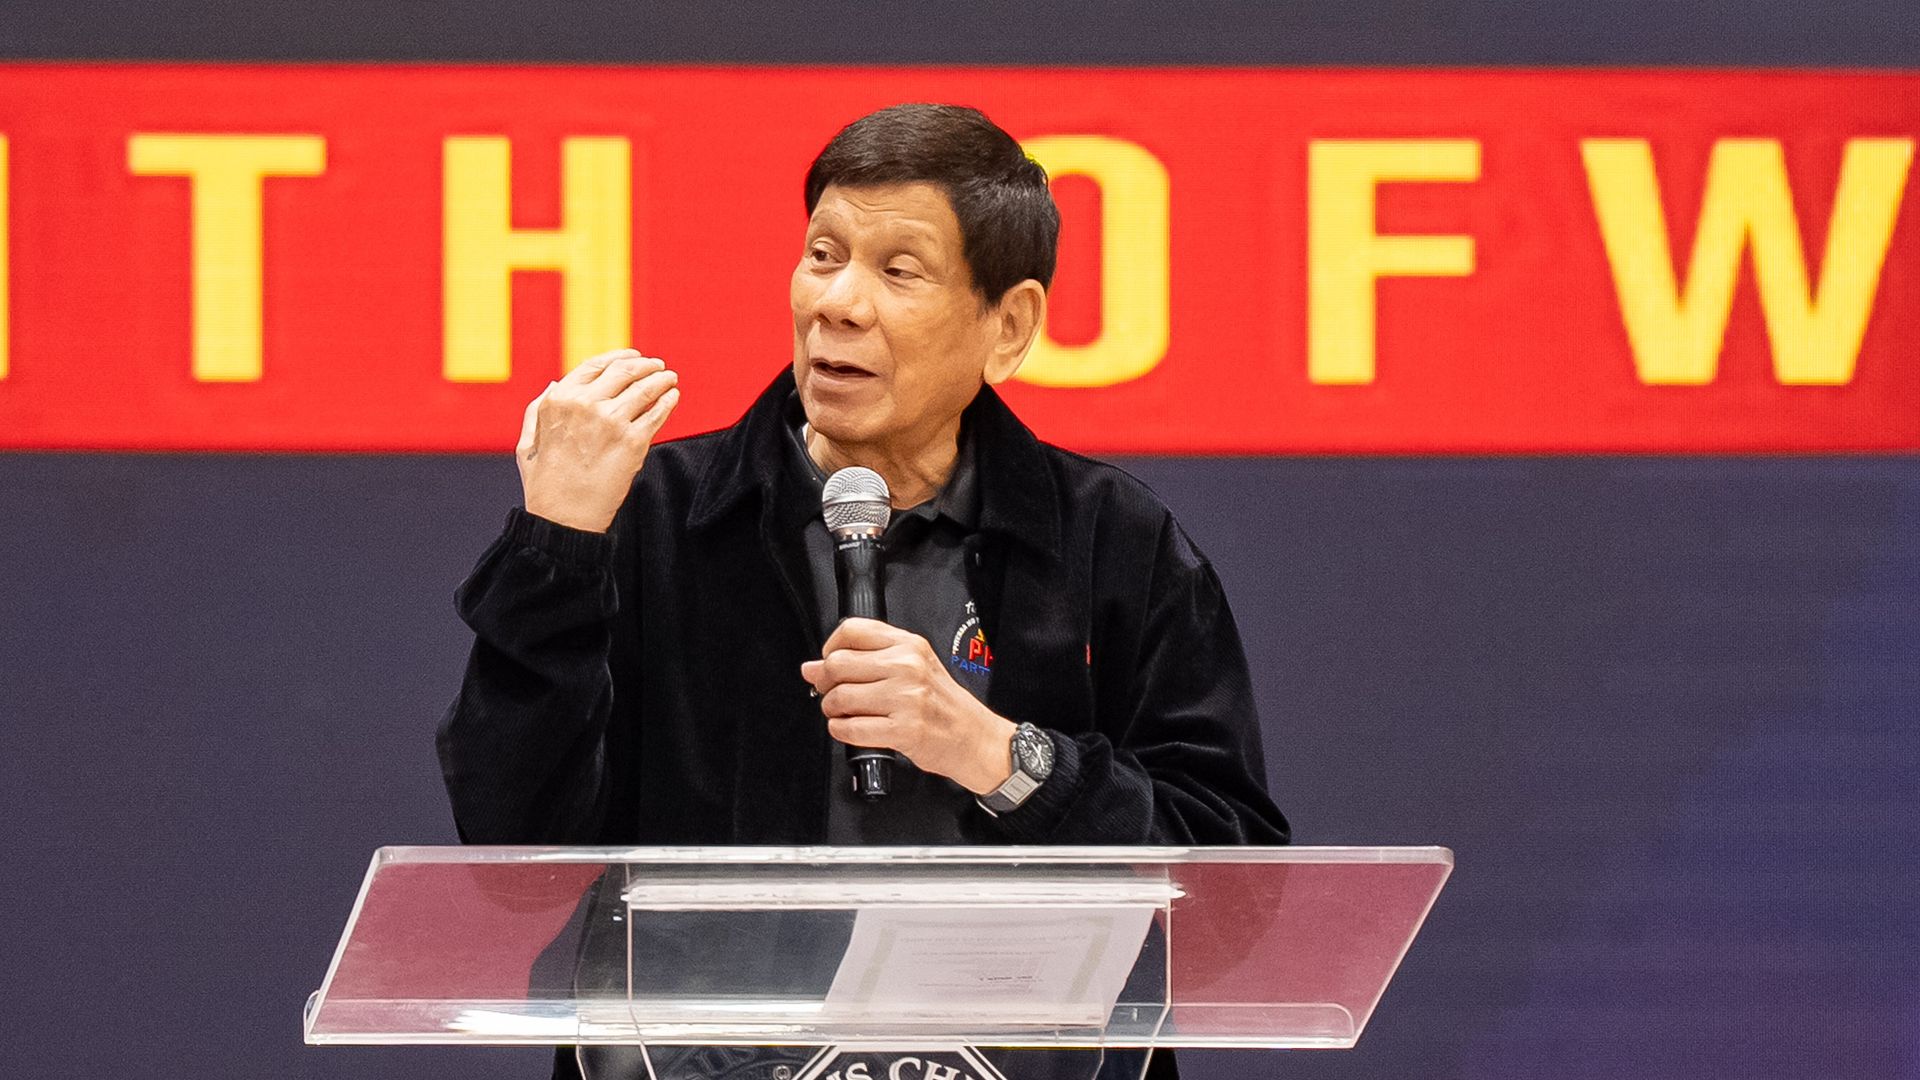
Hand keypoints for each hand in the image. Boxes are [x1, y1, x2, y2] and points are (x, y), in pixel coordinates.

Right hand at [517, 349, 679, 532]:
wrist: (563, 519)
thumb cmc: (545, 485)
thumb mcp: (526, 442)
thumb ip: (537, 409)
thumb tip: (553, 383)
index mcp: (558, 399)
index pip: (596, 365)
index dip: (620, 357)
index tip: (635, 357)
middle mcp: (585, 404)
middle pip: (625, 371)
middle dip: (646, 365)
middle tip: (659, 366)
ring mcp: (611, 421)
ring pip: (645, 388)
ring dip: (662, 379)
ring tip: (671, 378)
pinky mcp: (633, 442)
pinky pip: (657, 413)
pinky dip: (668, 402)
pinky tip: (673, 397)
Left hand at [801, 618, 1017, 794]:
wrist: (973, 736)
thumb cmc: (942, 703)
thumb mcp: (915, 665)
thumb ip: (867, 660)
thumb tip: (814, 667)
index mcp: (909, 645)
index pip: (852, 631)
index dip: (830, 648)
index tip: (829, 662)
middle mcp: (908, 666)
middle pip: (839, 663)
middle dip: (825, 682)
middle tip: (831, 692)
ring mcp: (907, 698)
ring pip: (841, 697)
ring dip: (832, 709)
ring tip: (842, 713)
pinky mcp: (904, 729)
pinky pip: (852, 728)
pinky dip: (841, 731)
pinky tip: (849, 728)